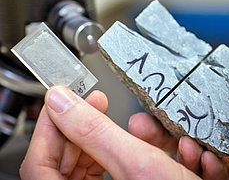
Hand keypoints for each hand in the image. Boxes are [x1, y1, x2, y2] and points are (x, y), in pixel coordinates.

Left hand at [20, 91, 205, 178]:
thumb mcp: (136, 162)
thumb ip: (93, 131)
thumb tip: (60, 100)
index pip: (39, 162)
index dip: (50, 124)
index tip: (66, 97)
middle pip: (67, 160)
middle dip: (84, 127)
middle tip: (97, 103)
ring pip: (92, 163)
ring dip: (112, 139)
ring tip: (128, 123)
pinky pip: (113, 170)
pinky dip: (129, 153)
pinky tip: (150, 145)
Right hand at [129, 27, 228, 179]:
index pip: (199, 96)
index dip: (176, 96)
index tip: (157, 94)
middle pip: (188, 127)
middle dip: (161, 128)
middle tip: (142, 124)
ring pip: (196, 155)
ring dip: (181, 151)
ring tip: (182, 144)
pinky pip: (216, 179)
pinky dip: (207, 172)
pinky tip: (206, 162)